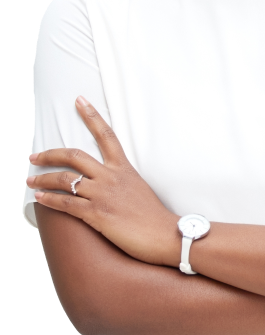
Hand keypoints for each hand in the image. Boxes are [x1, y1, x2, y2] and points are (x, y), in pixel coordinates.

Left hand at [27, 96, 180, 266]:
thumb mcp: (138, 187)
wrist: (164, 233)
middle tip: (35, 155)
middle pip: (74, 156)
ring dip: (43, 178)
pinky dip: (49, 199)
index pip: (106, 134)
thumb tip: (106, 180)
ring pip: (65, 179)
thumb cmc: (152, 215)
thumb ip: (120, 180)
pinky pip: (66, 204)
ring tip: (30, 179)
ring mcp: (103, 194)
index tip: (80, 101)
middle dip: (50, 154)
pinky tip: (39, 197)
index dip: (91, 116)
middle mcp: (111, 176)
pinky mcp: (97, 214)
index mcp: (123, 167)